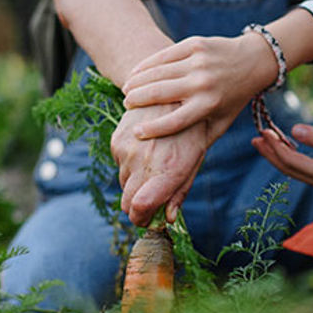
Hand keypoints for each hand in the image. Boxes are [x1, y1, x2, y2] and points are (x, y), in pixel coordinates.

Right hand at [110, 103, 207, 224]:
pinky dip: (129, 163)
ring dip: (135, 182)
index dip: (142, 219)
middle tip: (150, 200)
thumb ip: (180, 190)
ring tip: (154, 163)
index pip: (140, 207)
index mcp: (169, 170)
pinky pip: (118, 164)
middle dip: (137, 206)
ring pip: (123, 183)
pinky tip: (145, 148)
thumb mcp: (195, 158)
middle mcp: (144, 162)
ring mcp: (127, 151)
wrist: (170, 92)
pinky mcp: (117, 140)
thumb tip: (168, 218)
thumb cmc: (190, 129)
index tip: (148, 220)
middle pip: (127, 202)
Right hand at [122, 33, 274, 139]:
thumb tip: (178, 163)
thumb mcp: (222, 122)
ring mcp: (198, 62)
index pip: (175, 121)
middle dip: (137, 100)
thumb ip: (200, 140)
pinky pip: (163, 55)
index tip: (136, 133)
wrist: (254, 61)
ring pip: (158, 73)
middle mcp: (203, 83)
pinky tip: (136, 72)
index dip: (153, 129)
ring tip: (127, 91)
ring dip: (137, 82)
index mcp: (209, 105)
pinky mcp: (195, 45)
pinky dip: (146, 65)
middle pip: (160, 94)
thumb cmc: (232, 98)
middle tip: (127, 105)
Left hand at [251, 123, 312, 195]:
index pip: (290, 161)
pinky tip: (303, 138)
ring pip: (298, 168)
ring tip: (271, 139)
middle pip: (289, 168)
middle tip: (256, 139)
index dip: (274, 147)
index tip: (263, 131)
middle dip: (272, 153)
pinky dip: (302, 153)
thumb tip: (294, 130)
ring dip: (284, 153)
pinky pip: (311, 165)